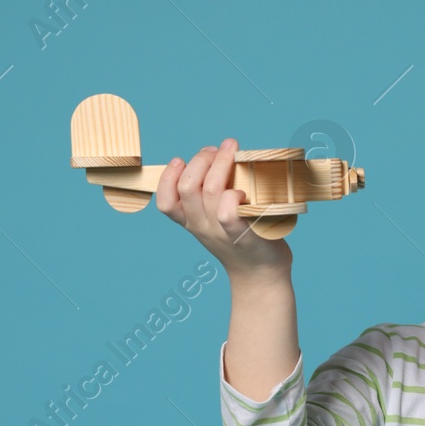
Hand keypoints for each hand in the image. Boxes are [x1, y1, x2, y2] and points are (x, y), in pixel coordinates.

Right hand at [156, 138, 291, 276]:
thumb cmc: (243, 238)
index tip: (178, 160)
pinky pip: (228, 211)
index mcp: (191, 222)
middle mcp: (201, 226)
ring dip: (220, 163)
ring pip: (209, 190)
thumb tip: (217, 156)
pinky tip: (243, 188)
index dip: (167, 177)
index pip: (165, 201)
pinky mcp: (242, 234)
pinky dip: (233, 193)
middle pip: (187, 186)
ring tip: (231, 150)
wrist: (260, 275)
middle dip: (200, 159)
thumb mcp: (216, 220)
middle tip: (216, 149)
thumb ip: (210, 197)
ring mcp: (220, 231)